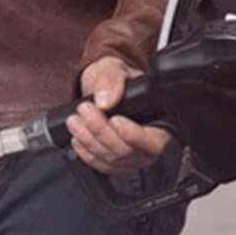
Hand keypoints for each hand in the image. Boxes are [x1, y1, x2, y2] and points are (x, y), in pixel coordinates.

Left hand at [66, 56, 171, 175]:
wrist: (100, 90)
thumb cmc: (115, 80)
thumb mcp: (114, 69)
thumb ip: (112, 79)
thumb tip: (105, 98)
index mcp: (160, 121)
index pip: (154, 141)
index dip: (134, 135)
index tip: (115, 120)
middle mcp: (149, 144)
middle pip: (129, 152)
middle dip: (102, 131)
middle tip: (85, 110)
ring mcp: (132, 156)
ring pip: (113, 160)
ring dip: (90, 141)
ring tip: (75, 120)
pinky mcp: (115, 162)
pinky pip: (101, 165)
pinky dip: (86, 153)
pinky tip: (78, 137)